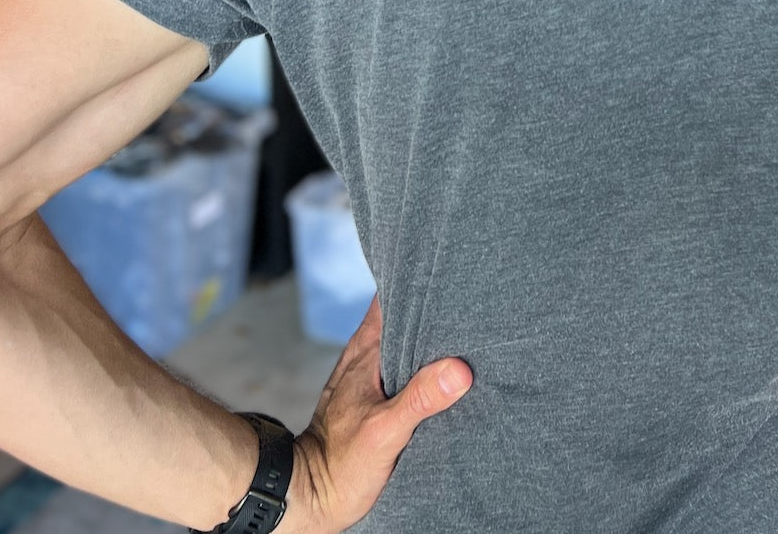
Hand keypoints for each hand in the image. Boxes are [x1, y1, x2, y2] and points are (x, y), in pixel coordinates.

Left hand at [286, 297, 471, 533]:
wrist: (310, 498)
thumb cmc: (341, 466)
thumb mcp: (386, 432)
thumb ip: (420, 398)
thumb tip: (459, 370)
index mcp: (367, 352)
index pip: (393, 300)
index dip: (420, 285)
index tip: (453, 279)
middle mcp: (364, 355)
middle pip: (400, 315)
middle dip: (428, 305)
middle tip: (467, 300)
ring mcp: (365, 373)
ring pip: (399, 338)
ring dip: (423, 332)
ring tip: (460, 327)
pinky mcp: (370, 394)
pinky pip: (398, 362)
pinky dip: (417, 357)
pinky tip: (438, 365)